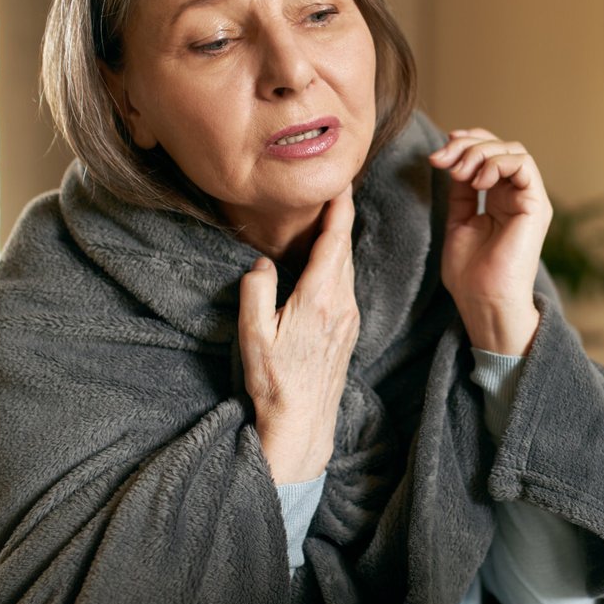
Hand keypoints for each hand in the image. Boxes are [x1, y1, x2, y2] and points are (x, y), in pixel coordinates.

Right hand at [237, 187, 359, 482]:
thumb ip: (255, 291)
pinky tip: (327, 264)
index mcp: (319, 299)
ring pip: (347, 269)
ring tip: (328, 220)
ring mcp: (350, 319)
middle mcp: (342, 305)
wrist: (303, 421)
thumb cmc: (274, 380)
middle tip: (334, 190)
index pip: (334, 242)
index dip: (340, 209)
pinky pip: (347, 287)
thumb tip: (261, 264)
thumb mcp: (253, 334)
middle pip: (345, 250)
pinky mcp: (349, 331)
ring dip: (339, 243)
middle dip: (341, 218)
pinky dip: (339, 266)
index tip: (342, 182)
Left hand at [429, 128, 551, 355]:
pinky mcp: (536, 205)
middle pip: (500, 146)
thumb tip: (455, 159)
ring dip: (479, 153)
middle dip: (466, 146)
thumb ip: (461, 190)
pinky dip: (496, 163)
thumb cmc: (471, 274)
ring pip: (512, 150)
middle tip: (442, 160)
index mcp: (500, 199)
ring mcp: (529, 199)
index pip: (490, 154)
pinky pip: (523, 164)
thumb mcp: (458, 220)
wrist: (483, 301)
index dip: (467, 143)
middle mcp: (517, 196)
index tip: (440, 152)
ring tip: (459, 173)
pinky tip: (477, 181)